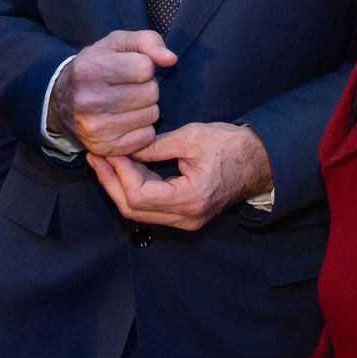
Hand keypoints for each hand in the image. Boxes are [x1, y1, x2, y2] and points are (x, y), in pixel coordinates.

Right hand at [47, 30, 177, 156]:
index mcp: (90, 69)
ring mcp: (95, 127)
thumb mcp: (118, 43)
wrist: (63, 101)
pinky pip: (146, 137)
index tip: (130, 69)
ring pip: (151, 116)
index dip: (144, 67)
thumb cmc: (97, 66)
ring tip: (128, 103)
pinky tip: (126, 120)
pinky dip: (143, 129)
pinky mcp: (103, 147)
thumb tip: (170, 59)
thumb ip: (148, 41)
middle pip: (150, 93)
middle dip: (147, 88)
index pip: (145, 68)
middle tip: (129, 88)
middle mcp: (88, 100)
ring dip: (146, 108)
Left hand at [85, 122, 271, 231]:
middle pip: (133, 210)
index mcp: (190, 199)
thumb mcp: (193, 137)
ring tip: (105, 161)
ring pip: (139, 212)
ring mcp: (186, 220)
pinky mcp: (185, 215)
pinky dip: (134, 189)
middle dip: (111, 183)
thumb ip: (156, 146)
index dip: (119, 174)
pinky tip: (125, 169)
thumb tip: (125, 147)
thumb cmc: (232, 146)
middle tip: (96, 157)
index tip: (109, 151)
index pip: (139, 196)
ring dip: (119, 187)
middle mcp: (186, 217)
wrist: (260, 161)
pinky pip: (151, 208)